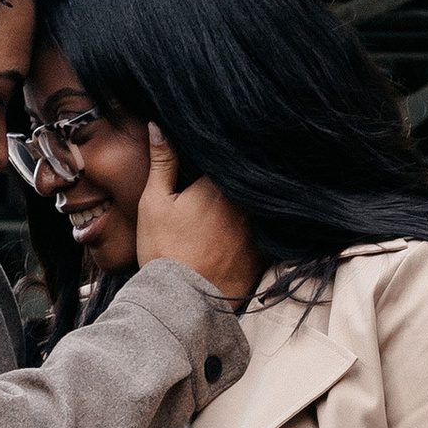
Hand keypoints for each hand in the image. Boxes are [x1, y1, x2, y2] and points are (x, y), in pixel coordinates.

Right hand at [136, 123, 260, 303]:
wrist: (182, 302)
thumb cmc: (164, 250)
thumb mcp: (154, 202)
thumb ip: (162, 162)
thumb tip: (159, 125)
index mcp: (220, 184)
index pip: (228, 156)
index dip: (221, 152)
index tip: (224, 138)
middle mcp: (247, 202)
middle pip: (248, 177)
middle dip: (241, 172)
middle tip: (230, 160)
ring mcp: (260, 228)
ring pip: (262, 201)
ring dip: (256, 195)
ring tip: (238, 195)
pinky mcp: (265, 251)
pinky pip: (273, 228)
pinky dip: (267, 222)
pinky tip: (259, 219)